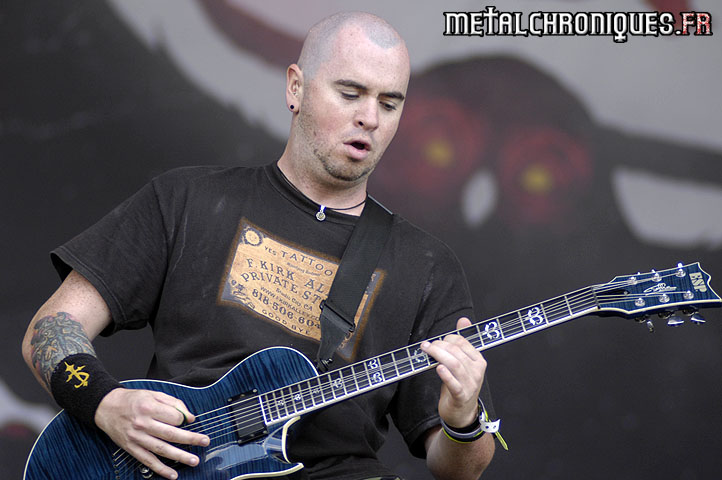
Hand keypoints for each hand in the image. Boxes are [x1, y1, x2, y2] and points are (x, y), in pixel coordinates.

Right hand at [94, 388, 209, 479]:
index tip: (187, 421)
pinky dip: (160, 469)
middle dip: (190, 439)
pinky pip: (148, 461)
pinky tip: (172, 475)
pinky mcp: (131, 448)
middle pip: (171, 434)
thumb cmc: (132, 399)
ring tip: (194, 460)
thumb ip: (173, 403)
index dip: (183, 419)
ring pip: (161, 449)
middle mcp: (143, 424)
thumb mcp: (153, 393)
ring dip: (179, 456)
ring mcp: (137, 438)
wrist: (106, 407)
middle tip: (205, 442)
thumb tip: (189, 417)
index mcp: (149, 407)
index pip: (173, 417)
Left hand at [421, 317, 485, 427]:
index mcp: (478, 360)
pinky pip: (454, 384)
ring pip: (454, 364)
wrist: (462, 412)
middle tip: (427, 346)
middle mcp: (477, 371)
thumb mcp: (463, 362)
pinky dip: (446, 375)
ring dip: (438, 355)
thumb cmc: (461, 384)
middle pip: (457, 352)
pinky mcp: (461, 396)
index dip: (447, 339)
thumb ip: (463, 341)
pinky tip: (438, 369)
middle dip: (440, 345)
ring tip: (427, 351)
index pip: (463, 342)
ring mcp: (470, 384)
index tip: (436, 341)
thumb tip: (463, 320)